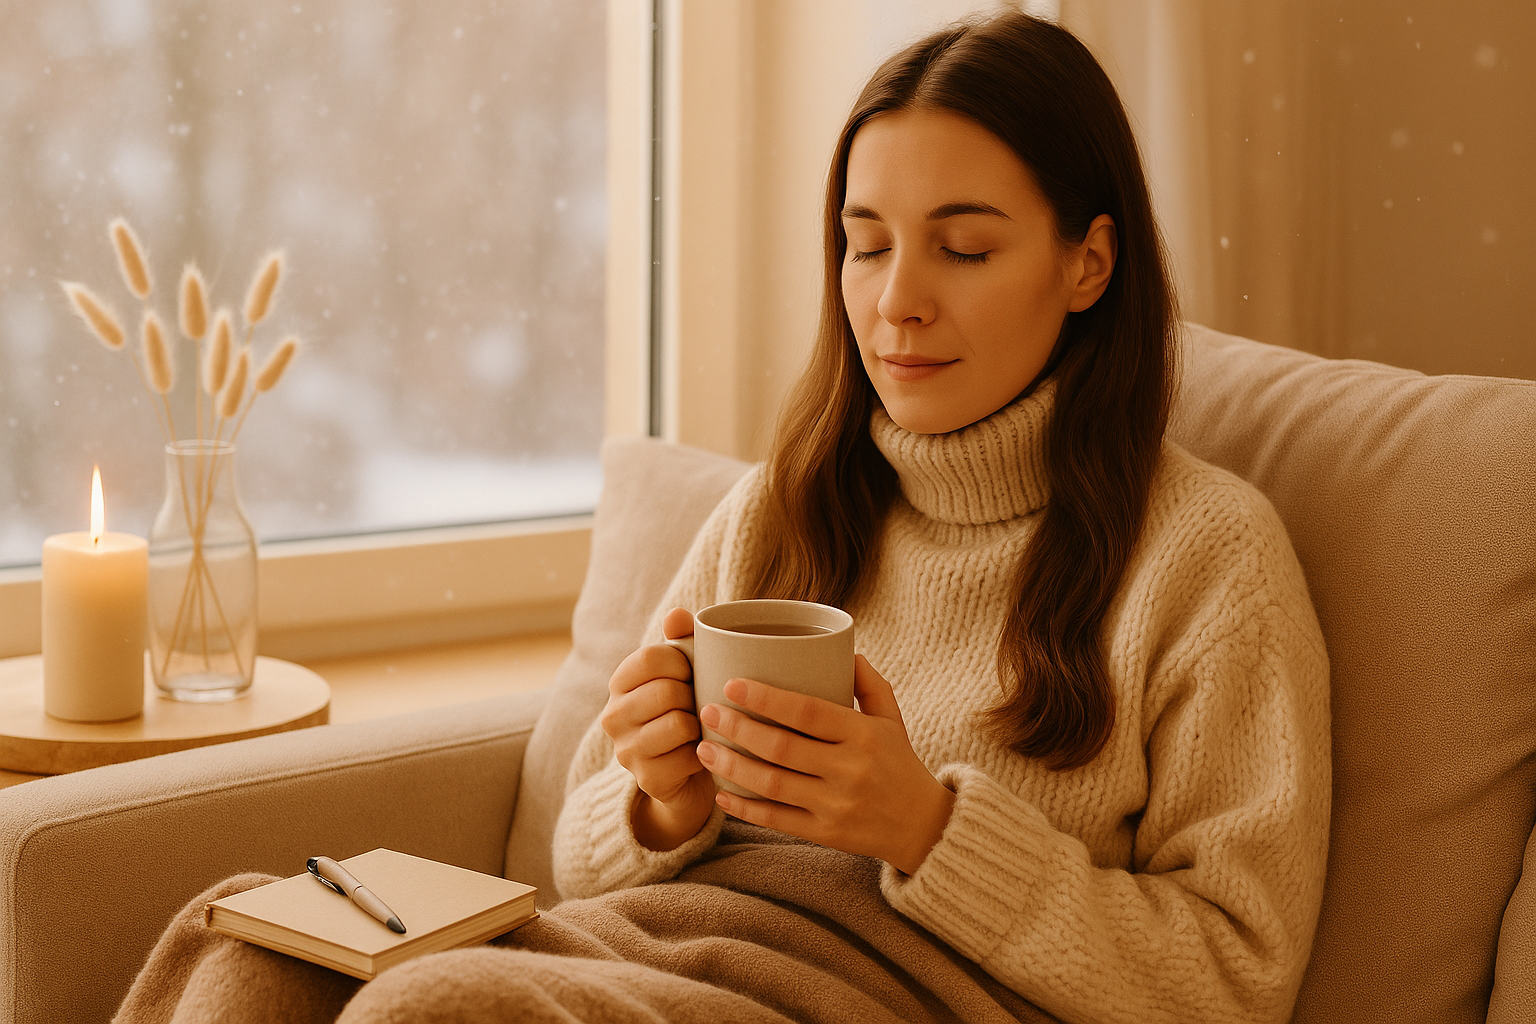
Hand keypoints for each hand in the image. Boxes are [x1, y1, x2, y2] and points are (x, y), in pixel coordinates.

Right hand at [601, 607, 716, 850]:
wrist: (691, 775)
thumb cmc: (690, 710)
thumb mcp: (687, 672)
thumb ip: (682, 639)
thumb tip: (677, 614)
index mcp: (620, 682)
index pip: (651, 657)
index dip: (683, 662)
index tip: (693, 673)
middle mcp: (612, 716)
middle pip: (666, 691)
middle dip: (694, 697)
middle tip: (700, 705)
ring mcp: (626, 750)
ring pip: (678, 724)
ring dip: (700, 726)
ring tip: (700, 728)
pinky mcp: (646, 779)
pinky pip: (687, 756)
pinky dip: (704, 754)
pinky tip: (701, 755)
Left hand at [695, 655, 954, 874]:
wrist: (924, 828)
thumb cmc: (901, 764)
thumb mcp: (893, 720)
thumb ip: (870, 684)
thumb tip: (845, 648)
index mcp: (863, 735)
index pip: (807, 712)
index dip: (765, 699)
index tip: (732, 685)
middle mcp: (849, 770)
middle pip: (781, 747)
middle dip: (738, 729)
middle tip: (708, 712)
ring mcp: (836, 805)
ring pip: (772, 784)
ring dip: (732, 767)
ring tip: (704, 750)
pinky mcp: (826, 834)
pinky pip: (777, 820)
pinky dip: (745, 809)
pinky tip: (721, 795)